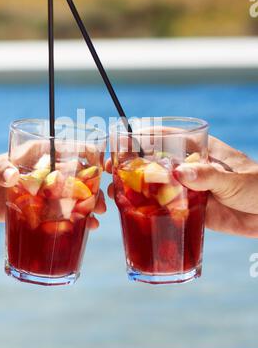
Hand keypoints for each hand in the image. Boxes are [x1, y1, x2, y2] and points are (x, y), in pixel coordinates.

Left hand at [0, 154, 105, 230]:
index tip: (100, 162)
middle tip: (101, 201)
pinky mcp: (37, 209)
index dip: (84, 152)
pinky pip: (59, 213)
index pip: (64, 148)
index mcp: (33, 154)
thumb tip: (12, 175)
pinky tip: (84, 228)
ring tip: (96, 218)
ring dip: (86, 205)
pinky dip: (73, 220)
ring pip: (70, 195)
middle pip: (74, 174)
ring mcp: (41, 191)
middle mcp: (42, 171)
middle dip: (91, 186)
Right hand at [105, 136, 257, 237]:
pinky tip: (132, 210)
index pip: (168, 137)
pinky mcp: (190, 209)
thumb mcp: (234, 178)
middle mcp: (189, 168)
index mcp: (200, 151)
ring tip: (115, 190)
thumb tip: (180, 173)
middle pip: (156, 161)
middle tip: (112, 167)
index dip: (144, 136)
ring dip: (136, 186)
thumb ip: (208, 175)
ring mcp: (188, 189)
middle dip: (133, 163)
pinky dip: (149, 209)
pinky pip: (165, 208)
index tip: (123, 138)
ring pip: (157, 185)